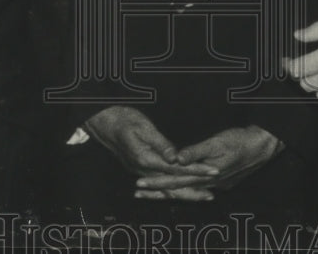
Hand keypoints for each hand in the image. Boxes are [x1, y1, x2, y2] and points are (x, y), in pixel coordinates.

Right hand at [84, 106, 218, 192]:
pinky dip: (172, 190)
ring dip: (184, 194)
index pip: (176, 169)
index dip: (196, 170)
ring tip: (202, 197)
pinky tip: (181, 193)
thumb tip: (175, 159)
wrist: (105, 123)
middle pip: (172, 186)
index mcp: (146, 160)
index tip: (212, 171)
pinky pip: (159, 185)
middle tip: (211, 196)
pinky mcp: (141, 170)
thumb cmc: (124, 120)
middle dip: (193, 192)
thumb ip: (161, 144)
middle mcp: (144, 170)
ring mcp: (141, 172)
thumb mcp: (143, 127)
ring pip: (166, 189)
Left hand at [134, 126, 282, 196]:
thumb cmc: (240, 141)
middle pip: (178, 190)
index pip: (174, 182)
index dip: (156, 184)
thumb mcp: (217, 143)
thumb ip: (196, 152)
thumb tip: (175, 159)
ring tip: (151, 192)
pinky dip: (183, 188)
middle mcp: (208, 185)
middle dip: (157, 192)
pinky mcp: (220, 181)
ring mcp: (215, 185)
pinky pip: (196, 188)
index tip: (138, 186)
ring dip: (168, 191)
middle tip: (137, 193)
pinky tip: (178, 187)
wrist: (262, 146)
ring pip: (186, 190)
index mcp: (205, 176)